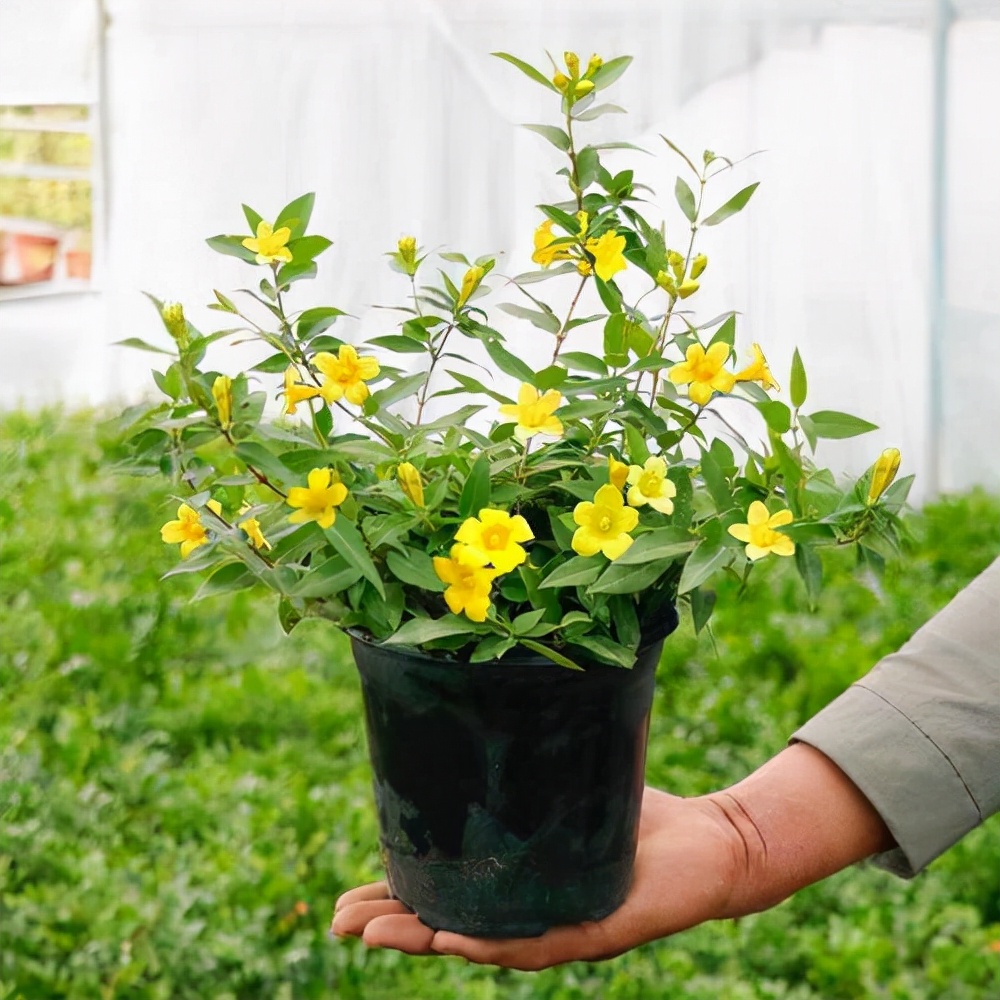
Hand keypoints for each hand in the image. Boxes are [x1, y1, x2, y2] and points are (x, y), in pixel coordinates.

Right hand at [332, 745, 892, 969]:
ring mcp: (556, 923)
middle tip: (336, 919)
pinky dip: (489, 939)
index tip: (345, 893)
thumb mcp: (571, 773)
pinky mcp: (594, 930)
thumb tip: (499, 673)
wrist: (707, 840)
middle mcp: (526, 908)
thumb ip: (538, 741)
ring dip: (422, 936)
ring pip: (477, 937)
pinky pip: (535, 940)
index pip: (443, 889)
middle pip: (446, 921)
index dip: (394, 892)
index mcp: (513, 875)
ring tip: (371, 933)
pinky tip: (450, 935)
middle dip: (390, 922)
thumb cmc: (634, 806)